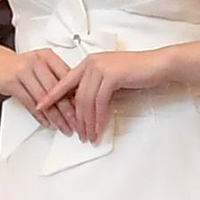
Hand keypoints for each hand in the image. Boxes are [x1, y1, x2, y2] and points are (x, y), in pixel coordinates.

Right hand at [0, 48, 78, 133]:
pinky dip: (39, 115)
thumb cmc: (23, 67)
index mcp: (48, 56)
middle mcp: (36, 61)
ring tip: (63, 127)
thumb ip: (58, 77)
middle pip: (56, 89)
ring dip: (55, 116)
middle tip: (76, 123)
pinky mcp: (11, 82)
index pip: (67, 77)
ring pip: (43, 98)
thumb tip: (77, 97)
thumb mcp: (42, 66)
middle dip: (68, 110)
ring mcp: (23, 71)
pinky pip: (29, 102)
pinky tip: (47, 122)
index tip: (84, 109)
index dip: (76, 95)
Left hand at [36, 49, 173, 142]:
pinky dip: (98, 118)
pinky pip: (99, 102)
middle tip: (77, 134)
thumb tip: (85, 106)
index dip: (52, 95)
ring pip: (86, 100)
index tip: (40, 106)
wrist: (159, 64)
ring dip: (86, 122)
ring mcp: (101, 68)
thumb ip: (97, 88)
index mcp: (89, 62)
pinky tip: (98, 129)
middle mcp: (91, 63)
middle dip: (75, 118)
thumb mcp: (112, 80)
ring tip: (87, 136)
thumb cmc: (138, 72)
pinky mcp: (111, 76)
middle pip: (75, 95)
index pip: (65, 80)